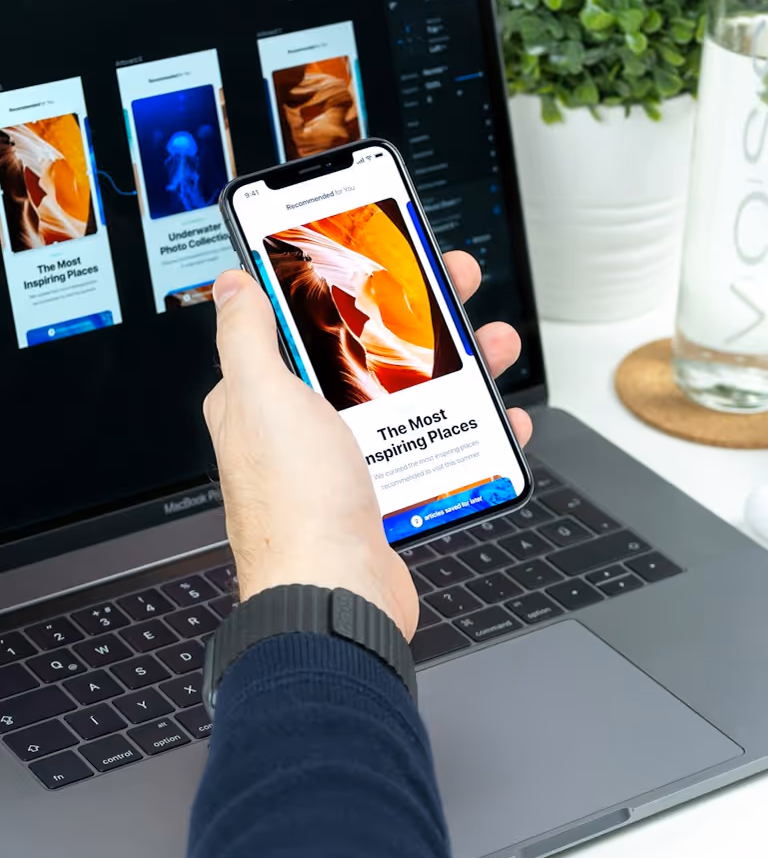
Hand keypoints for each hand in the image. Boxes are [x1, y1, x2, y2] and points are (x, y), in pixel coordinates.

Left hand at [203, 251, 531, 642]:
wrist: (336, 597)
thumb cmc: (296, 506)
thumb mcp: (262, 397)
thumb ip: (245, 335)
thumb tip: (231, 285)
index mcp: (266, 397)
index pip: (304, 321)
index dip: (345, 285)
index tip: (385, 260)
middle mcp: (302, 428)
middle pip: (366, 354)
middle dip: (417, 320)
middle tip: (456, 289)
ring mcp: (344, 462)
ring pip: (405, 398)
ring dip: (453, 369)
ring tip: (492, 347)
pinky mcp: (381, 494)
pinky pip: (428, 450)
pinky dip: (465, 431)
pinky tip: (496, 420)